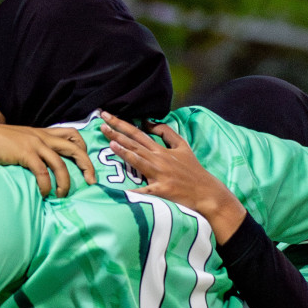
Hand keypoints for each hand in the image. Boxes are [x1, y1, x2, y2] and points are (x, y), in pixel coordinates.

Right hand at [0, 124, 95, 195]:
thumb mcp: (19, 141)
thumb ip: (32, 147)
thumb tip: (40, 163)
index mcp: (43, 132)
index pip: (71, 133)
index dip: (83, 147)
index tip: (85, 162)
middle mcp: (42, 136)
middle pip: (75, 147)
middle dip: (87, 165)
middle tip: (92, 180)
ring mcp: (35, 144)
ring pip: (61, 164)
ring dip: (66, 182)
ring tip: (63, 194)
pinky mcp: (26, 154)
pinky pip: (43, 172)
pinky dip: (46, 185)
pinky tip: (43, 194)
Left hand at [100, 113, 246, 241]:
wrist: (206, 191)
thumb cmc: (192, 170)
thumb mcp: (182, 146)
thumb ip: (166, 133)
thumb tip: (148, 123)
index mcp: (161, 150)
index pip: (137, 133)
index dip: (121, 124)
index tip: (107, 115)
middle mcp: (158, 159)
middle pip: (135, 144)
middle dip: (117, 133)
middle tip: (101, 123)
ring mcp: (159, 174)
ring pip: (139, 160)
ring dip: (125, 151)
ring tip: (110, 142)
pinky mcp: (162, 190)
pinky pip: (146, 191)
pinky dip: (135, 191)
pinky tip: (122, 191)